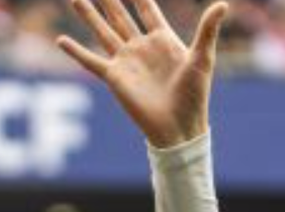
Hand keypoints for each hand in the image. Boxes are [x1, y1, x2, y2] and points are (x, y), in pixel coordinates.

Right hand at [57, 0, 228, 148]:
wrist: (178, 126)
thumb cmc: (194, 95)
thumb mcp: (202, 58)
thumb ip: (207, 30)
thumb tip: (223, 4)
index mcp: (163, 39)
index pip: (146, 8)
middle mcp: (141, 47)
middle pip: (120, 15)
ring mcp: (126, 61)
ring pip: (103, 31)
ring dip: (89, 15)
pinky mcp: (114, 78)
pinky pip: (91, 61)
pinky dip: (76, 51)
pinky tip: (61, 40)